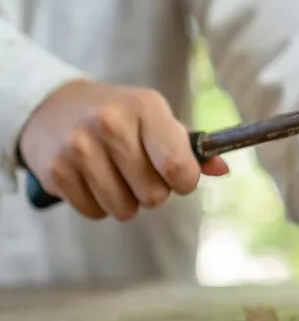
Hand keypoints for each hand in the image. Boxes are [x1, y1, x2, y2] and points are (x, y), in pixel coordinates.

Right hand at [18, 79, 228, 219]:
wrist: (53, 107)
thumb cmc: (119, 116)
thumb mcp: (155, 118)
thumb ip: (189, 146)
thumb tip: (222, 169)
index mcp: (146, 108)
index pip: (178, 167)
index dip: (184, 182)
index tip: (178, 177)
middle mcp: (111, 124)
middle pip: (153, 196)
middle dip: (152, 191)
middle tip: (139, 171)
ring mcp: (80, 147)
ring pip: (124, 210)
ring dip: (126, 201)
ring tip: (115, 174)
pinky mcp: (56, 171)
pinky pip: (95, 213)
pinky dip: (98, 204)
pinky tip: (92, 177)